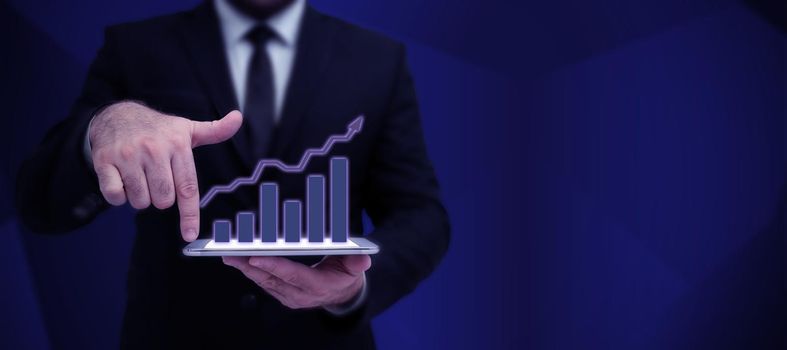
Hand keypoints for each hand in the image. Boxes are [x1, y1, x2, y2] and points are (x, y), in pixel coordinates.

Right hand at [89, 101, 242, 240]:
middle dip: (161, 198)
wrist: (116, 115)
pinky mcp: (105, 161)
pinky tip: (121, 180)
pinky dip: (118, 196)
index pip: (188, 188)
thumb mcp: (187, 128)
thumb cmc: (157, 129)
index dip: (190, 214)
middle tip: (156, 180)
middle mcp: (154, 149)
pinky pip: (115, 196)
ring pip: (140, 201)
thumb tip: (238, 118)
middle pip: (163, 199)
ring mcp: (128, 155)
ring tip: (139, 177)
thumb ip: (215, 131)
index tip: (189, 234)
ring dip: (140, 196)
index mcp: (178, 145)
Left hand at [222, 255, 370, 309]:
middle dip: (250, 266)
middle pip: (271, 279)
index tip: (256, 258)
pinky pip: (263, 283)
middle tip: (232, 253)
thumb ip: (357, 263)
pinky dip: (250, 271)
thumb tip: (363, 259)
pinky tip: (238, 260)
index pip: (293, 275)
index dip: (274, 266)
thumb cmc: (346, 276)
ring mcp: (289, 296)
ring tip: (229, 254)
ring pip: (263, 282)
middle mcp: (300, 294)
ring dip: (245, 269)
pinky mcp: (282, 294)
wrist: (342, 296)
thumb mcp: (355, 268)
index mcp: (317, 286)